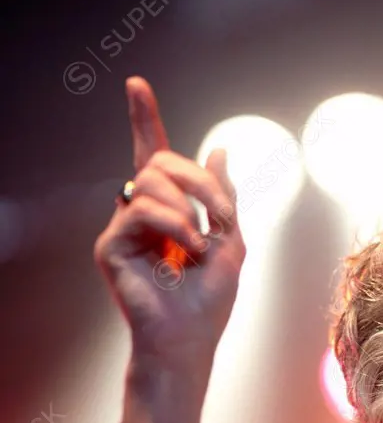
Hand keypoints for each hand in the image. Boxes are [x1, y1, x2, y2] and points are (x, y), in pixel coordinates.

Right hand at [94, 76, 245, 367]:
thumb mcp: (232, 239)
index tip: (137, 84)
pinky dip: (176, 227)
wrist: (191, 338)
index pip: (153, 155)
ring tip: (203, 245)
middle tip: (223, 216)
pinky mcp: (110, 245)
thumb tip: (218, 150)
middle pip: (161, 160)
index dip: (145, 119)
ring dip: (192, 208)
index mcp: (169, 209)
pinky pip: (142, 210)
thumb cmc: (210, 299)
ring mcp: (123, 228)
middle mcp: (140, 213)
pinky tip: (188, 253)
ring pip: (152, 180)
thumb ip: (223, 197)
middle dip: (200, 181)